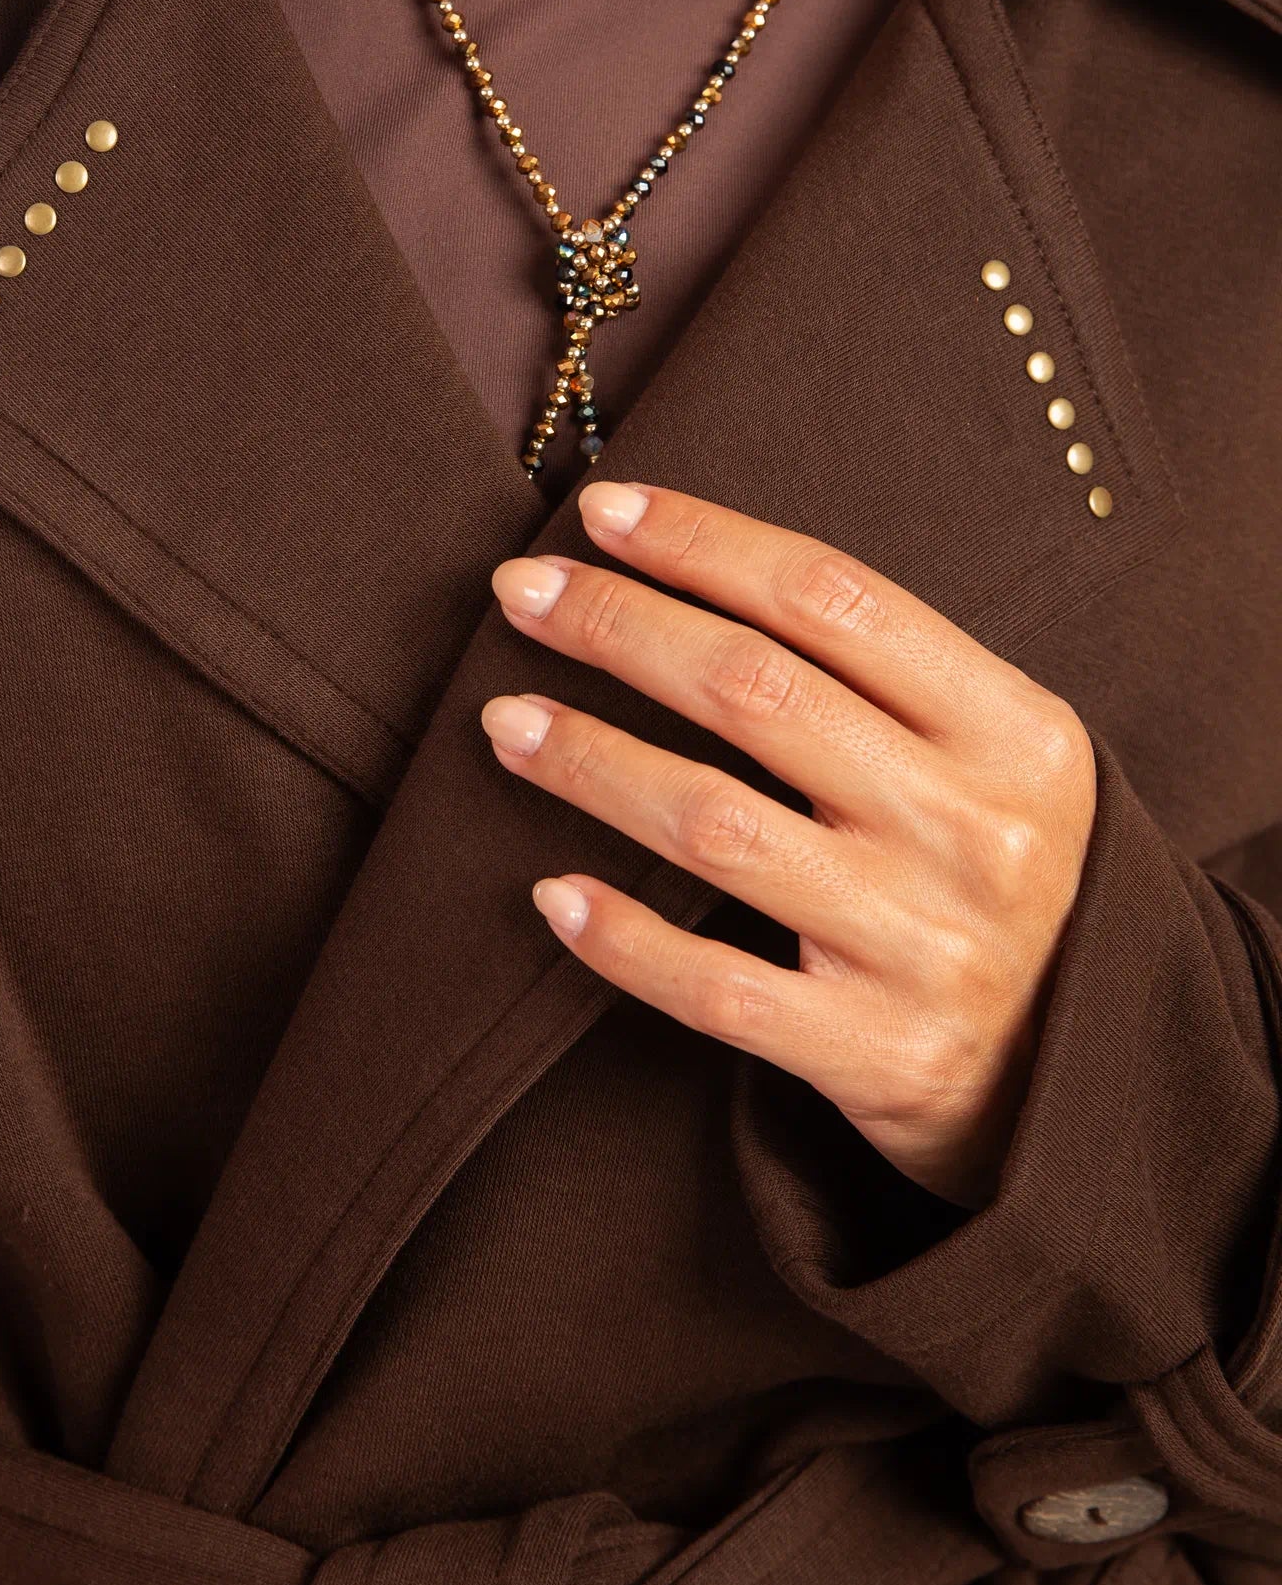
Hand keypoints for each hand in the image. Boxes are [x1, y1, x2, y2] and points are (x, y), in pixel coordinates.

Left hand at [481, 480, 1098, 1206]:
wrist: (1080, 1073)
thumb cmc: (997, 873)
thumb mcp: (997, 757)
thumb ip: (884, 676)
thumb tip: (690, 565)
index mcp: (1016, 731)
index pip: (832, 599)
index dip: (703, 544)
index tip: (600, 511)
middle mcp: (974, 829)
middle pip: (755, 692)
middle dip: (618, 626)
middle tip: (519, 592)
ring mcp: (923, 945)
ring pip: (717, 826)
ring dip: (590, 762)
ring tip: (504, 721)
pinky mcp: (875, 1052)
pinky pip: (717, 986)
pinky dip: (624, 938)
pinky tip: (550, 893)